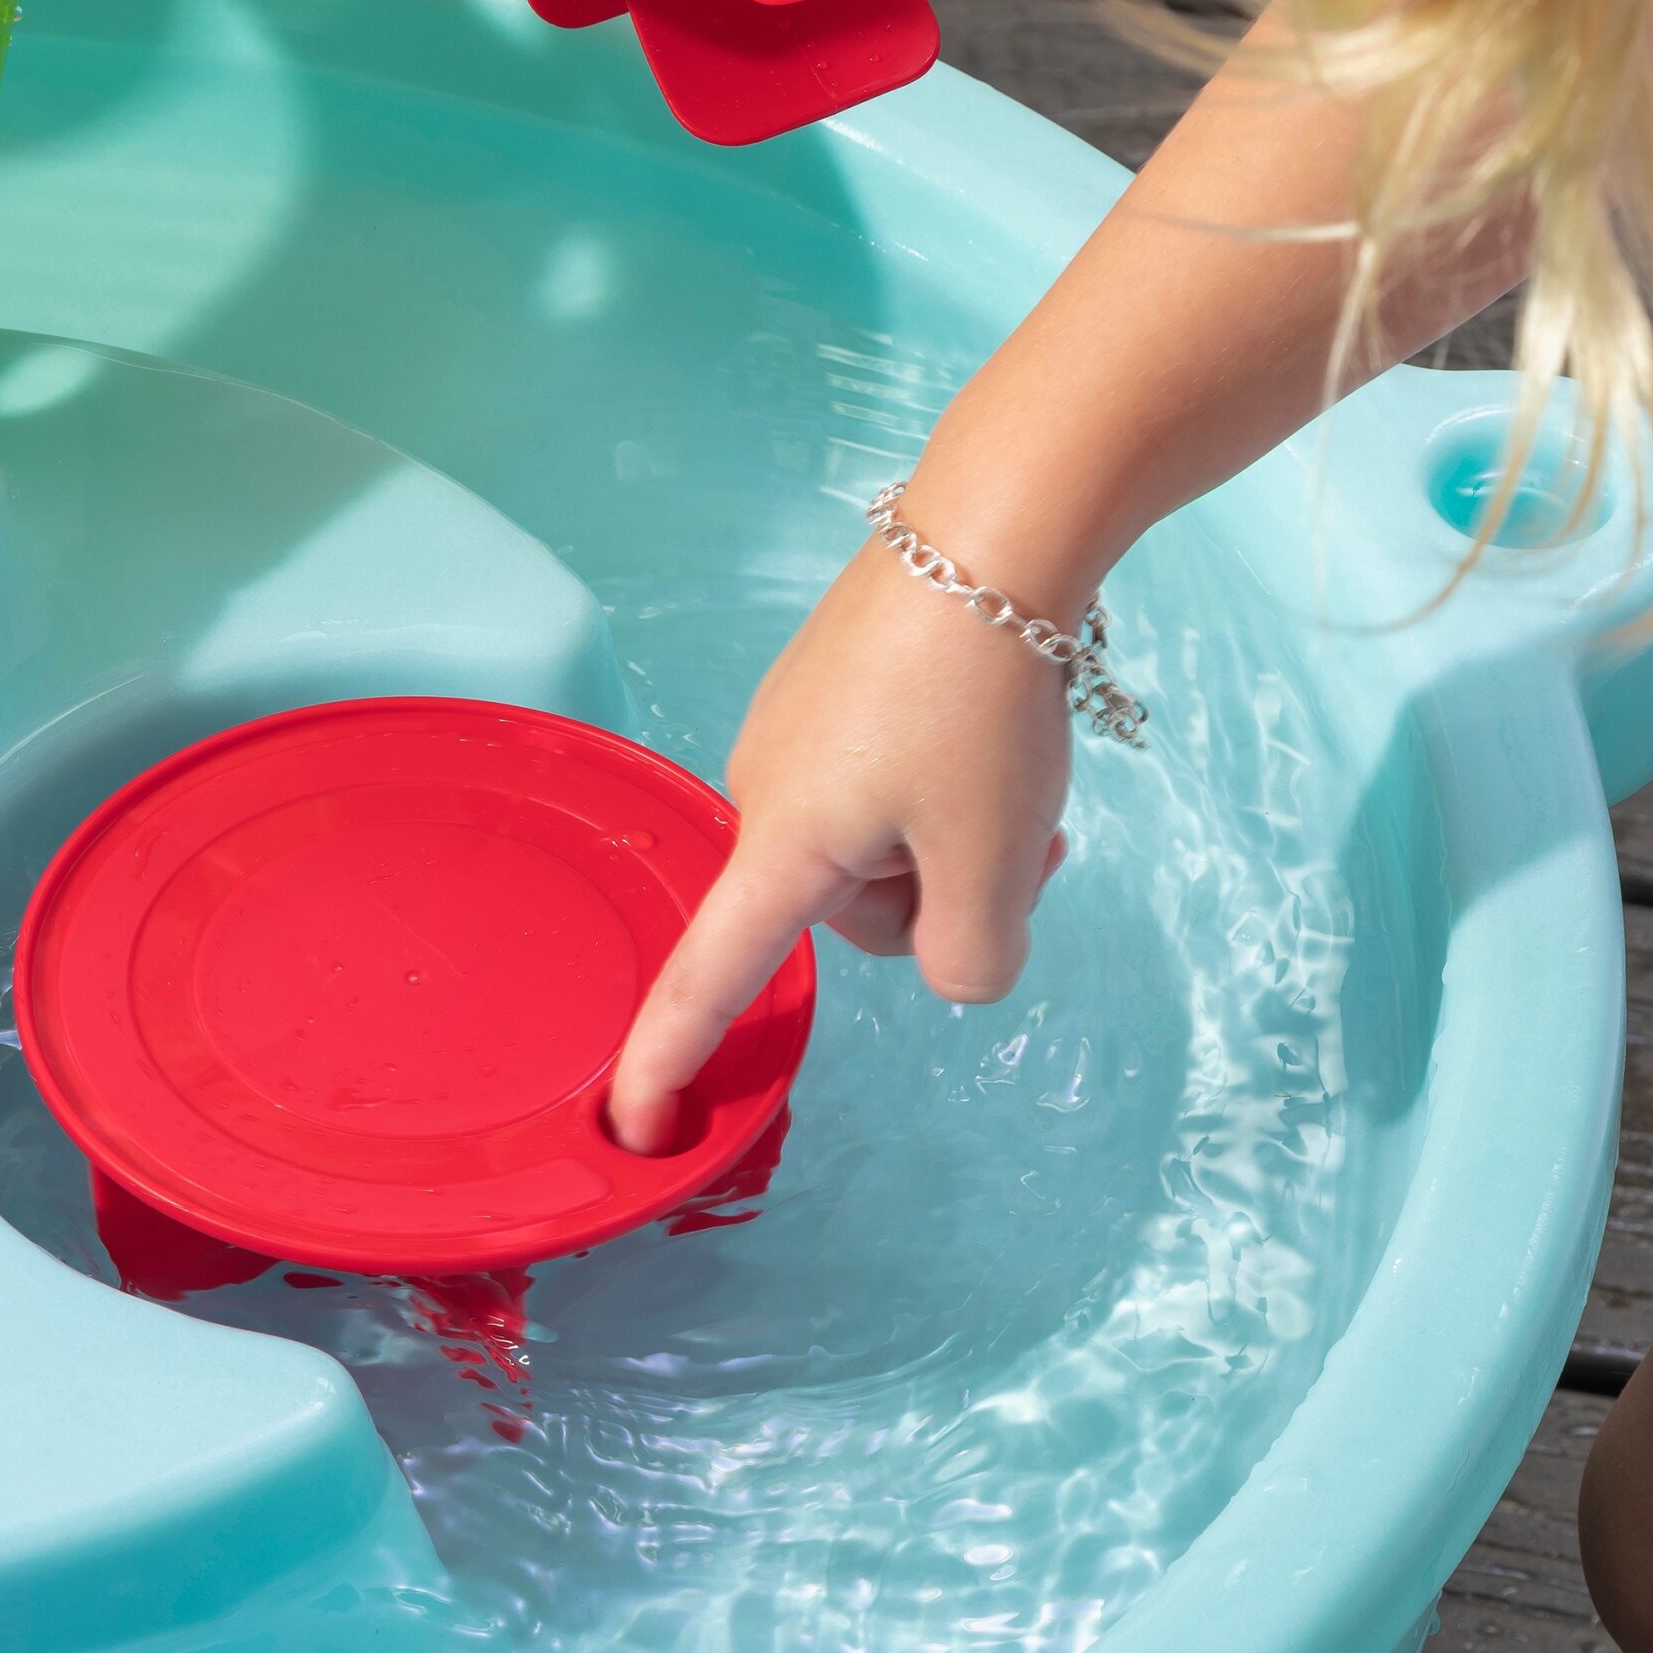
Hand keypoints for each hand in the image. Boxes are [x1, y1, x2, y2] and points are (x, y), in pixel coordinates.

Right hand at [608, 527, 1072, 1154]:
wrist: (996, 525)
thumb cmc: (981, 699)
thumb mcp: (995, 861)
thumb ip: (971, 960)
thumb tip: (957, 966)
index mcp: (783, 846)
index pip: (709, 981)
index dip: (670, 1061)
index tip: (633, 1127)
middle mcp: (761, 789)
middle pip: (849, 912)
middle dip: (935, 896)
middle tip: (1020, 840)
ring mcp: (791, 731)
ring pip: (876, 846)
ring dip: (951, 838)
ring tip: (1017, 776)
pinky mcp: (828, 687)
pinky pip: (882, 780)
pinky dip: (944, 786)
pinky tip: (995, 726)